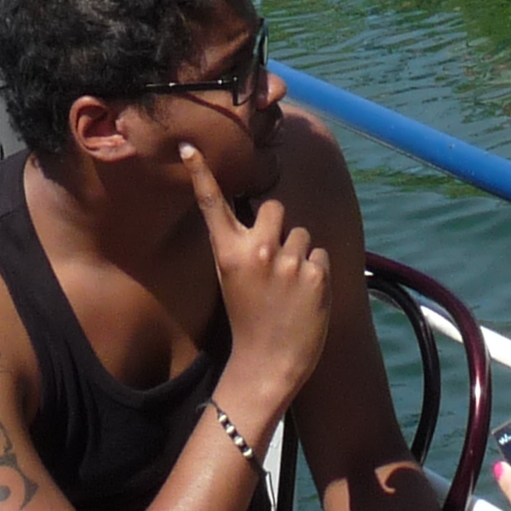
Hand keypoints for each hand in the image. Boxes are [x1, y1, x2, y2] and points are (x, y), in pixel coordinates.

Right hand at [178, 142, 326, 412]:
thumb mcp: (233, 279)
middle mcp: (258, 251)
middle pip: (275, 207)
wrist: (268, 364)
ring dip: (299, 254)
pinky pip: (320, 255)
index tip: (190, 146)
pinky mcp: (317, 273)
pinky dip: (316, 272)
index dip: (201, 173)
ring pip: (302, 233)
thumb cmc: (249, 319)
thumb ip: (242, 245)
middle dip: (278, 225)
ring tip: (288, 287)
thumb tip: (260, 213)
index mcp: (229, 253)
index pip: (213, 205)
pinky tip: (304, 296)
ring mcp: (289, 262)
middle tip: (273, 259)